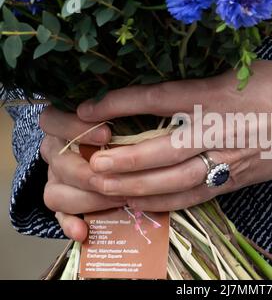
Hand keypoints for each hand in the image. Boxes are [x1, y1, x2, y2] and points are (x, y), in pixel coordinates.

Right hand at [39, 107, 125, 240]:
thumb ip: (121, 123)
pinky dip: (70, 224)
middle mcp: (56, 153)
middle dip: (90, 173)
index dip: (76, 128)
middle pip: (59, 163)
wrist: (112, 160)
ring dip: (88, 199)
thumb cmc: (120, 136)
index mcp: (63, 127)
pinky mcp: (62, 205)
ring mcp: (56, 181)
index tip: (106, 135)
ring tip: (118, 200)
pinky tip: (83, 231)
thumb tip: (140, 124)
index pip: (53, 120)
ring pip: (56, 193)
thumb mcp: (120, 123)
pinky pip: (59, 217)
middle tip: (118, 178)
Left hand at [74, 60, 271, 211]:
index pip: (157, 101)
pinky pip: (197, 195)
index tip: (88, 110)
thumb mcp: (233, 75)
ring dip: (138, 186)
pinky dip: (168, 202)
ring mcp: (228, 160)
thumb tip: (156, 101)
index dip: (118, 105)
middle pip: (161, 151)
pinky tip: (144, 203)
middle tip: (92, 164)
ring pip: (176, 180)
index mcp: (215, 96)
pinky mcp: (237, 180)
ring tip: (108, 187)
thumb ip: (195, 89)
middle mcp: (218, 130)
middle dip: (123, 160)